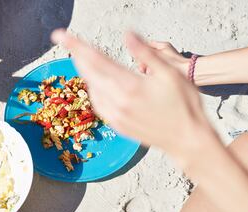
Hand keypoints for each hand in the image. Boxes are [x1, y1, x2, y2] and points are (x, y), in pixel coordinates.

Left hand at [51, 30, 215, 163]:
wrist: (187, 140)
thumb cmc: (184, 105)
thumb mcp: (169, 73)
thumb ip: (145, 53)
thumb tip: (127, 35)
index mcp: (129, 86)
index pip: (96, 59)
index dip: (76, 45)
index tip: (60, 35)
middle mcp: (118, 102)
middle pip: (89, 73)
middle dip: (76, 54)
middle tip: (67, 41)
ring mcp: (116, 116)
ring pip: (92, 89)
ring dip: (85, 72)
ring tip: (83, 58)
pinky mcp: (118, 126)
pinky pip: (99, 104)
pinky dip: (94, 90)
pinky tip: (97, 84)